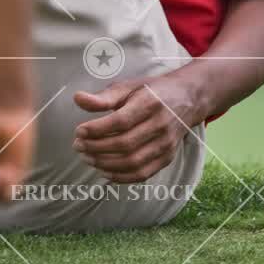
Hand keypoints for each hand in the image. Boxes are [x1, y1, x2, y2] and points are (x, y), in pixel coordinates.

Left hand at [72, 72, 202, 183]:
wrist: (186, 99)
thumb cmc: (151, 91)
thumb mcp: (128, 86)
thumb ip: (103, 97)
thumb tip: (77, 99)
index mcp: (150, 103)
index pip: (121, 121)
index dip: (97, 129)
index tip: (79, 131)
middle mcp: (160, 126)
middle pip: (125, 144)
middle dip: (97, 148)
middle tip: (78, 146)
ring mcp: (166, 145)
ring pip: (133, 162)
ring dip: (105, 164)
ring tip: (87, 157)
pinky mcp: (167, 158)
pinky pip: (142, 174)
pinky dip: (121, 177)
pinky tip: (104, 171)